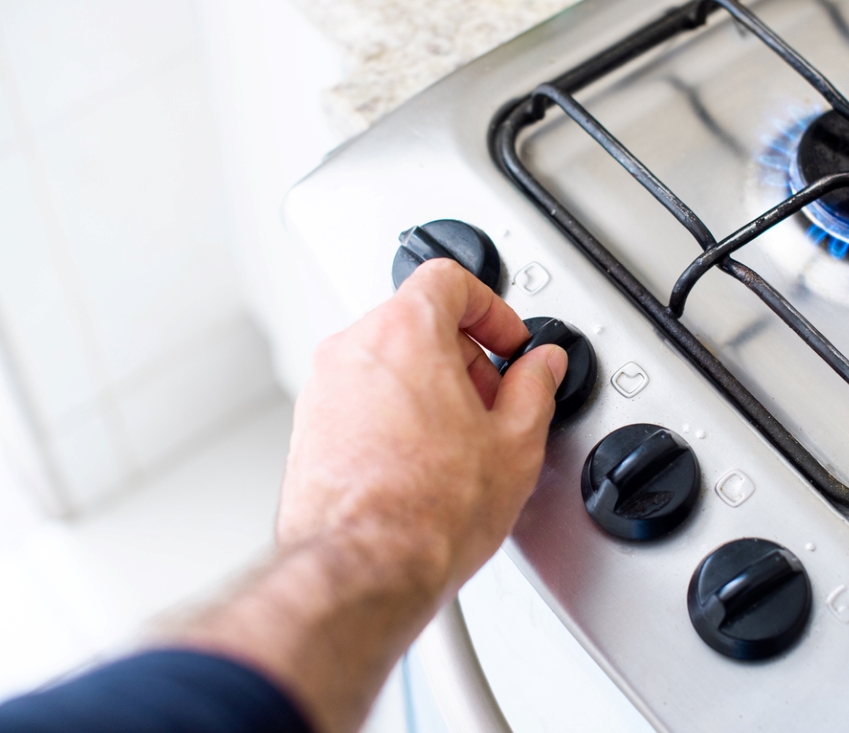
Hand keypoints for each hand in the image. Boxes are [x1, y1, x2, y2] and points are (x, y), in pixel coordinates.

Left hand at [175, 259, 565, 732]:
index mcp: (406, 331)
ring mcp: (323, 389)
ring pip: (385, 362)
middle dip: (462, 354)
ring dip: (427, 385)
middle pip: (416, 320)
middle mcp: (354, 349)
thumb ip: (534, 388)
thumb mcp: (515, 443)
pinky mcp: (308, 428)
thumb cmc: (427, 512)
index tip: (508, 343)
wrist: (365, 569)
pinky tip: (423, 463)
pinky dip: (393, 414)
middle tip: (492, 398)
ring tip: (459, 440)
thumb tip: (540, 367)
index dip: (490, 307)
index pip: (449, 279)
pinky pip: (359, 400)